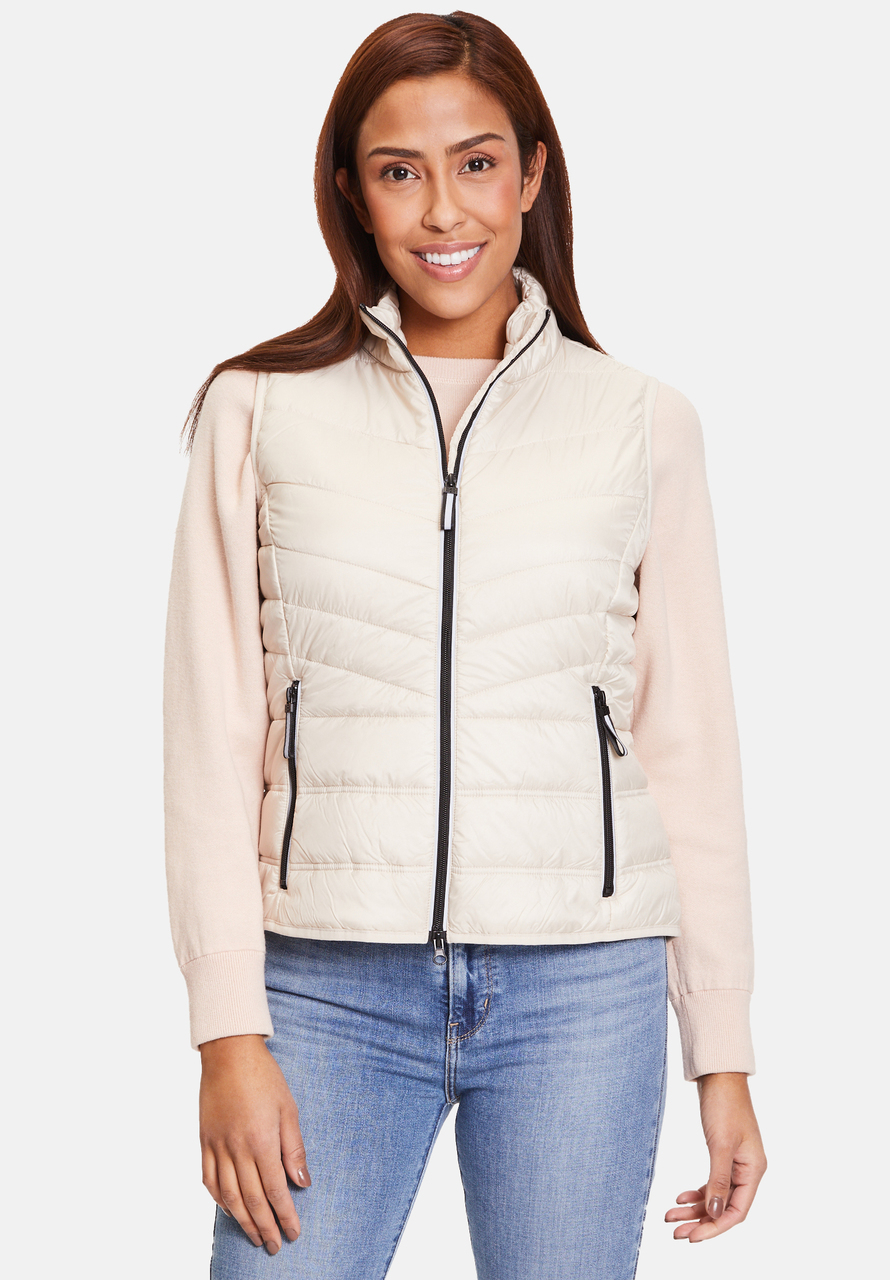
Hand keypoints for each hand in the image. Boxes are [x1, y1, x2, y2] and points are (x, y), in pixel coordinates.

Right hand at [199, 1034, 310, 1254]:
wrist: (229, 1053)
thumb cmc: (264, 1077)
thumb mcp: (288, 1109)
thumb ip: (293, 1148)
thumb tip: (302, 1182)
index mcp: (261, 1140)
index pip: (275, 1189)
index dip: (285, 1215)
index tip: (294, 1232)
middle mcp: (237, 1148)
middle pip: (251, 1199)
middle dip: (265, 1226)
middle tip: (276, 1246)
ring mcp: (217, 1145)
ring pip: (228, 1195)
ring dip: (242, 1221)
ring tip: (255, 1236)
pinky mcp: (204, 1141)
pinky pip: (209, 1178)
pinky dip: (218, 1199)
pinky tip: (229, 1210)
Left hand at [665, 1071, 766, 1242]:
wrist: (718, 1075)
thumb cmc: (724, 1105)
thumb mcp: (720, 1145)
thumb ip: (718, 1181)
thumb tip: (715, 1215)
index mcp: (753, 1170)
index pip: (737, 1212)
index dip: (715, 1228)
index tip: (692, 1237)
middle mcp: (747, 1170)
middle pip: (724, 1208)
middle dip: (700, 1222)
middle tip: (675, 1233)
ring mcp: (735, 1162)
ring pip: (715, 1196)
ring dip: (694, 1208)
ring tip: (671, 1218)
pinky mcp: (722, 1153)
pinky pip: (711, 1181)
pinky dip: (696, 1191)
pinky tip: (679, 1197)